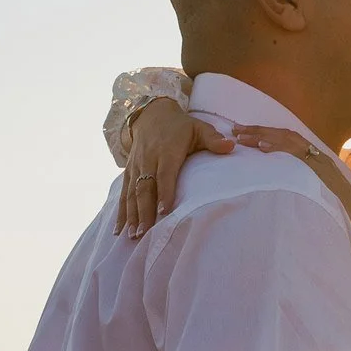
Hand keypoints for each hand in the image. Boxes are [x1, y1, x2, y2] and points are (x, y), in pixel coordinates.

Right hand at [117, 100, 232, 237]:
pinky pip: (123, 193)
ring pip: (132, 193)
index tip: (164, 211)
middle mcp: (148, 160)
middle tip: (144, 233)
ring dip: (131, 216)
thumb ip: (213, 139)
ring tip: (133, 236)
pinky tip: (119, 230)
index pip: (165, 174)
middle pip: (145, 188)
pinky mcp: (128, 172)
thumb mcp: (198, 127)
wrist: (151, 115)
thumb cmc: (180, 126)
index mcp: (167, 151)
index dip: (164, 192)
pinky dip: (121, 212)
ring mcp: (136, 167)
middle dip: (143, 212)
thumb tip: (231, 146)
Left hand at [232, 126, 350, 277]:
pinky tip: (261, 148)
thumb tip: (283, 196)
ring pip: (290, 142)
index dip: (268, 137)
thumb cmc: (344, 227)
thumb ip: (305, 195)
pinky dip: (278, 148)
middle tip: (236, 130)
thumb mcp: (320, 204)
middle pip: (287, 138)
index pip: (291, 143)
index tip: (247, 137)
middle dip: (260, 132)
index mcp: (320, 166)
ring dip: (264, 136)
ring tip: (242, 135)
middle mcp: (321, 162)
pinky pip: (297, 156)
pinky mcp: (321, 175)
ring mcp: (322, 167)